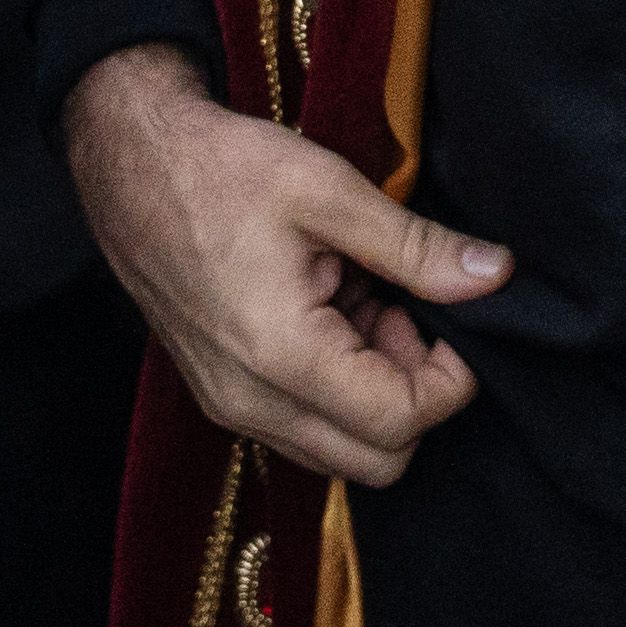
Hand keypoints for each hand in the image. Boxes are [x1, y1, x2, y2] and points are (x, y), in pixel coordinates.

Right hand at [66, 43, 509, 483]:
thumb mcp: (330, 191)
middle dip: (415, 394)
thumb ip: (416, 247)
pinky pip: (305, 426)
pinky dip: (338, 386)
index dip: (451, 380)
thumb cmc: (222, 169)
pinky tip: (330, 309)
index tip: (456, 321)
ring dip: (376, 391)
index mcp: (280, 355)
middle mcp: (250, 403)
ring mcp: (231, 407)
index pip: (400, 423)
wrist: (130, 165)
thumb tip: (494, 276)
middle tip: (407, 311)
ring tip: (364, 299)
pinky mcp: (223, 396)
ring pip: (342, 450)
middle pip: (377, 461)